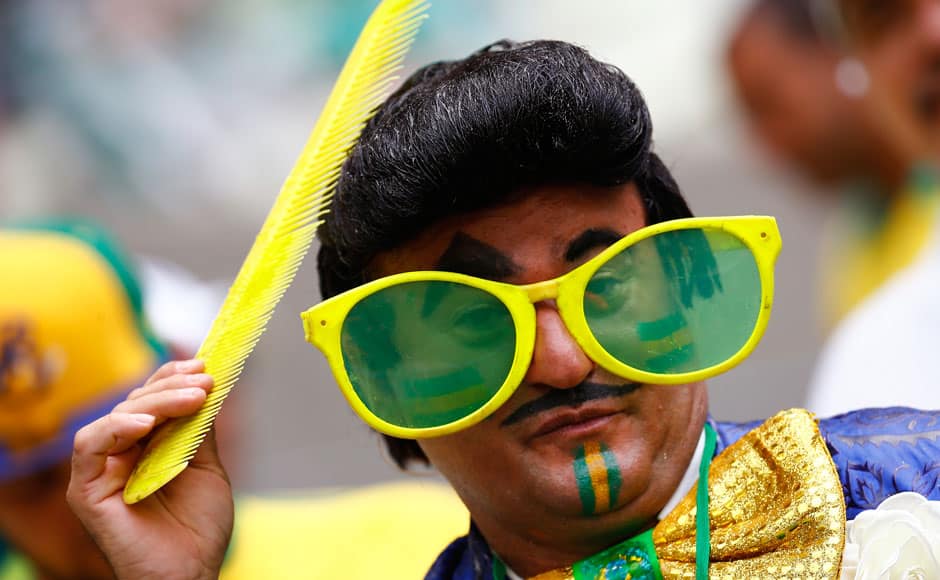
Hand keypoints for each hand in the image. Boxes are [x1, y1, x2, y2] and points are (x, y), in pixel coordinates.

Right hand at [67, 360, 233, 579]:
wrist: (191, 573)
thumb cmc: (198, 530)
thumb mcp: (206, 467)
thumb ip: (199, 430)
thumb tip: (205, 386)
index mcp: (146, 447)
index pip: (150, 400)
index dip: (173, 378)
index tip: (204, 368)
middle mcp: (119, 455)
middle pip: (136, 403)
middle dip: (171, 386)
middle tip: (205, 382)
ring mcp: (101, 471)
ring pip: (117, 416)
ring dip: (156, 401)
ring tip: (192, 398)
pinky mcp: (86, 490)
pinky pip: (89, 445)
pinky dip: (116, 428)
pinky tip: (147, 425)